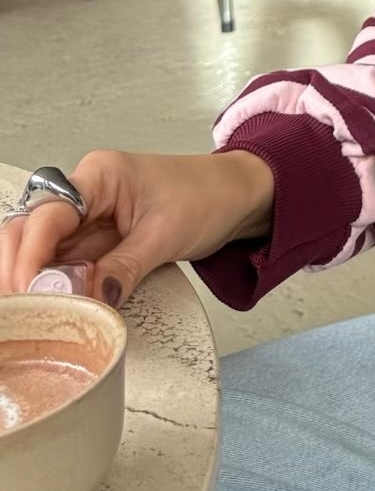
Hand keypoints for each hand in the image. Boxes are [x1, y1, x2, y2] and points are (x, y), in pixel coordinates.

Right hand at [0, 149, 275, 304]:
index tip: (31, 291)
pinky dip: (57, 287)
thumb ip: (124, 269)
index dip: (32, 255)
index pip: (47, 215)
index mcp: (99, 175)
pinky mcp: (96, 241)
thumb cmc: (208, 195)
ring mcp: (88, 218)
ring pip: (41, 251)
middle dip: (22, 271)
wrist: (236, 196)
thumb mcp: (166, 235)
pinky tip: (57, 308)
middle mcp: (85, 193)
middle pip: (29, 232)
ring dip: (37, 282)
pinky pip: (64, 264)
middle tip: (28, 311)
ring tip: (41, 315)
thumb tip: (90, 300)